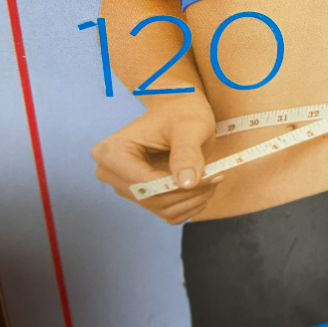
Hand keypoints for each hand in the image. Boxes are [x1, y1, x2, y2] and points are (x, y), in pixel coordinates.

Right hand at [92, 93, 222, 223]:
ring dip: (193, 199)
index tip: (212, 176)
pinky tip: (201, 184)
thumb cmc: (182, 113)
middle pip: (153, 200)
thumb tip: (186, 183)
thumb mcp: (188, 127)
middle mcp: (111, 174)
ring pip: (163, 209)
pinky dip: (189, 204)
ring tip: (212, 176)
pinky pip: (168, 214)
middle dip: (189, 192)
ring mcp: (125, 188)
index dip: (179, 185)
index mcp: (111, 153)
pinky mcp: (142, 198)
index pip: (145, 184)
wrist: (179, 112)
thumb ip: (187, 152)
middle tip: (216, 175)